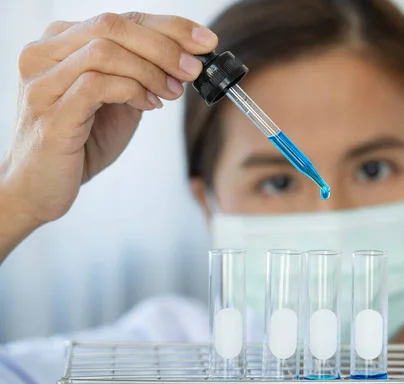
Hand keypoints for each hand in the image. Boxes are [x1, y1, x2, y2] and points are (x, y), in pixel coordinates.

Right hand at [1, 12, 216, 227]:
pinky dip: (131, 90)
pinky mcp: (50, 114)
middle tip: (193, 69)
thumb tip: (186, 61)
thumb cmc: (81, 143)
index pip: (121, 18)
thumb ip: (141, 76)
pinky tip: (148, 105)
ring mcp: (43, 83)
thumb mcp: (118, 101)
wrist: (41, 187)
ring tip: (171, 92)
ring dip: (150, 70)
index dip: (169, 27)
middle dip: (164, 46)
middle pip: (112, 26)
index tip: (204, 41)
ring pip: (104, 51)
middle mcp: (44, 54)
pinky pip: (96, 86)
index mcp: (61, 43)